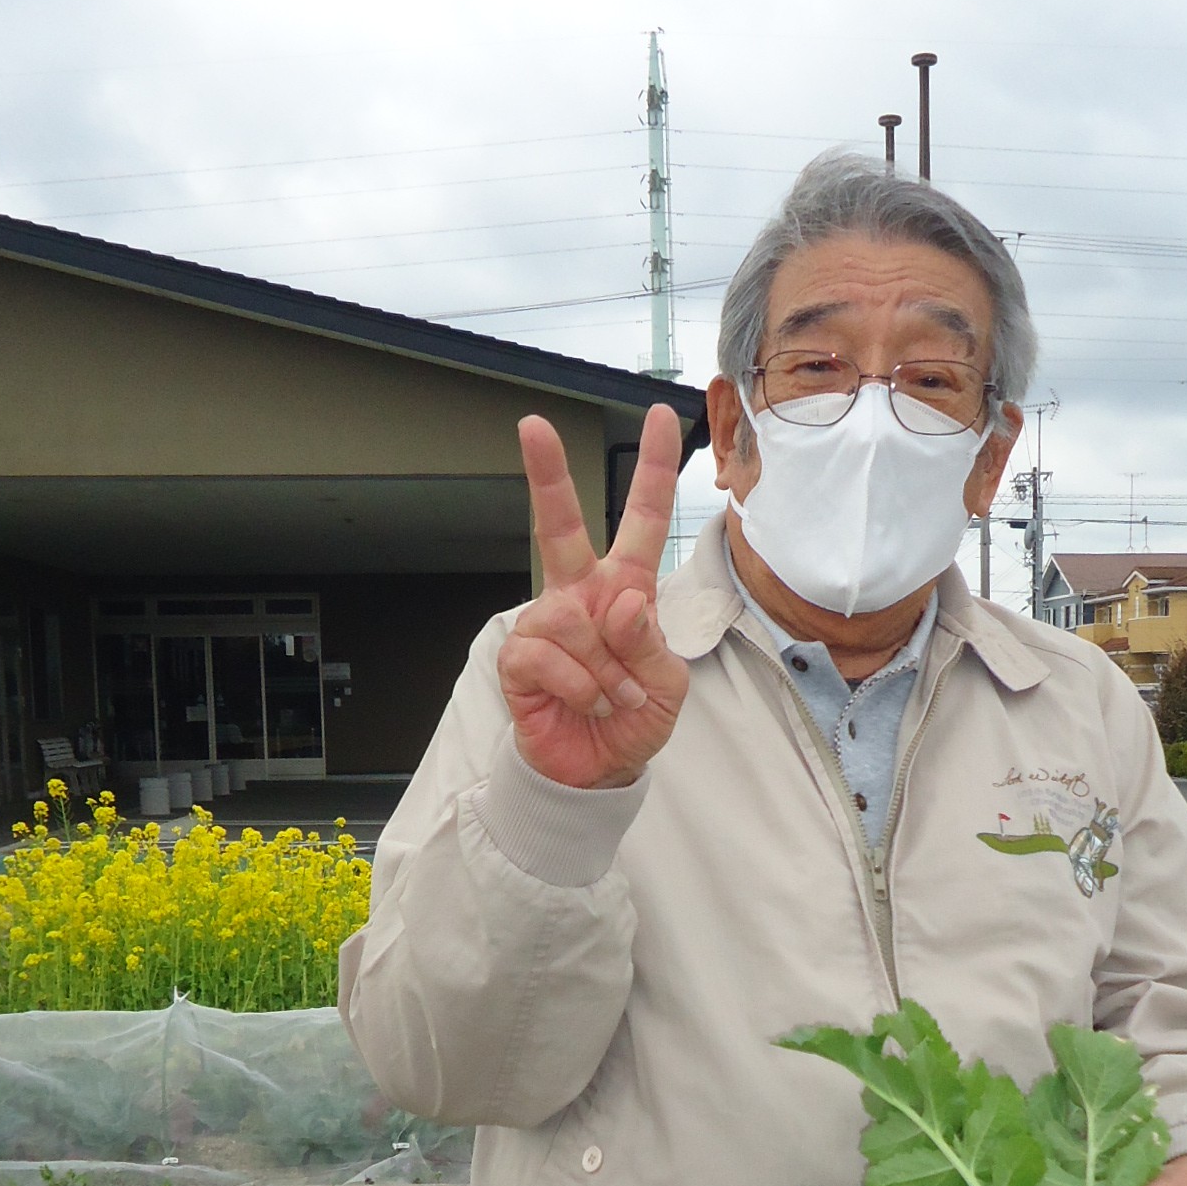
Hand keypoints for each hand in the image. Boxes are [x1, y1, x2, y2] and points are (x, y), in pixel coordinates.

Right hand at [497, 406, 691, 787]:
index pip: (642, 521)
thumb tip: (622, 601)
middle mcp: (581, 595)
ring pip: (575, 622)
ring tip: (613, 696)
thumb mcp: (667, 683)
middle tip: (532, 426)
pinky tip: (586, 703)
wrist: (598, 769)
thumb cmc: (635, 716)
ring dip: (607, 671)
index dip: (654, 469)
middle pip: (560, 527)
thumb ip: (650, 642)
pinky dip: (582, 688)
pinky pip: (553, 659)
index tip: (663, 416)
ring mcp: (546, 623)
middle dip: (546, 476)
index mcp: (625, 588)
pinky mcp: (519, 657)